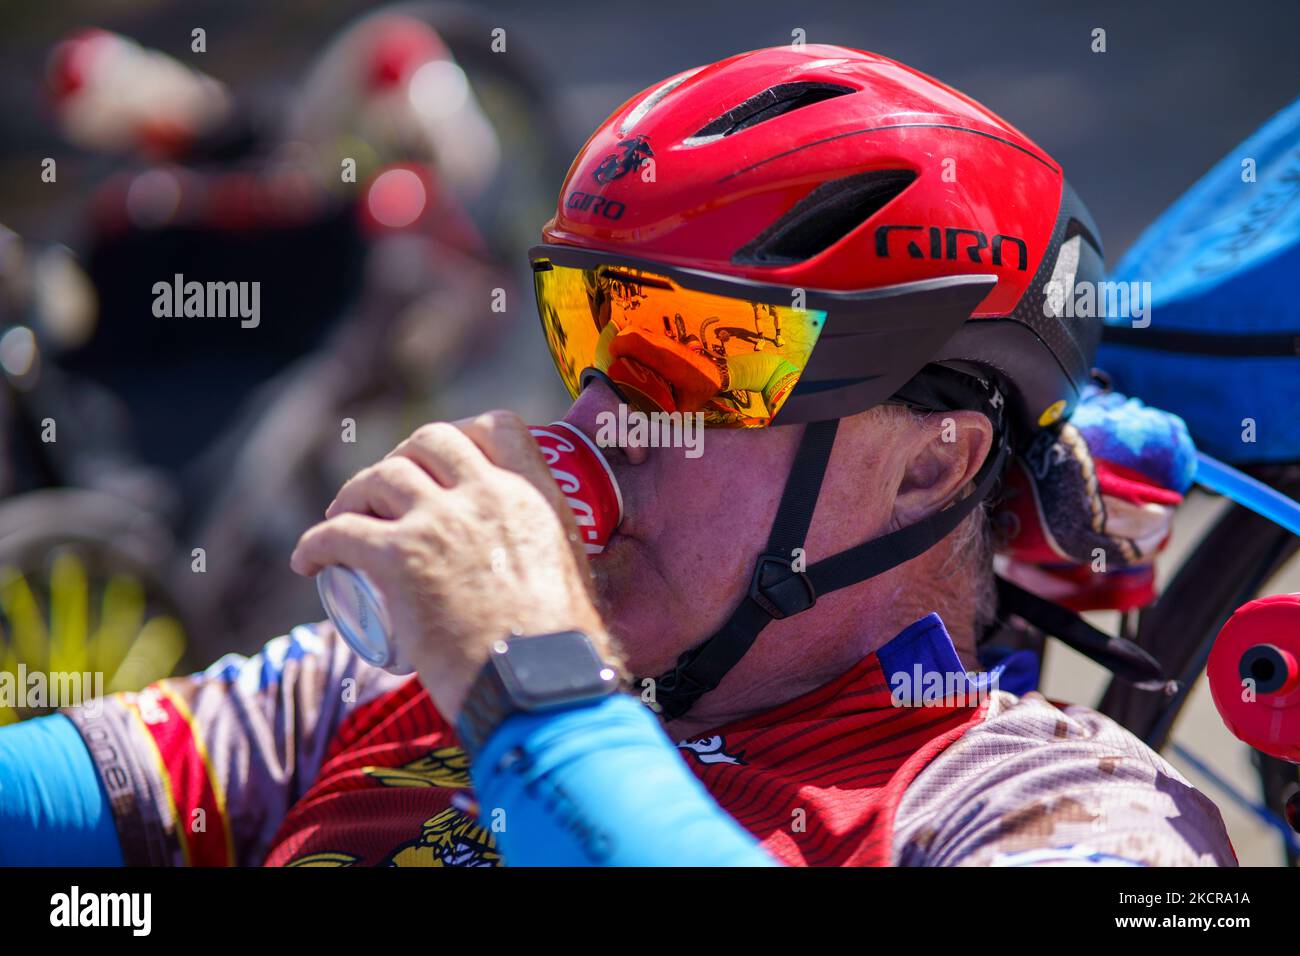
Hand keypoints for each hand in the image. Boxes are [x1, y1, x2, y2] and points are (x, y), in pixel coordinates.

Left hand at [290, 410, 613, 721]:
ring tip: (344, 521)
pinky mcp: (398, 557)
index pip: (498, 426)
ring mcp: (439, 520)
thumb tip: (541, 580)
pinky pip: (337, 532)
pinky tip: (308, 562)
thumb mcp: (573, 578)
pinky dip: (314, 544)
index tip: (445, 462)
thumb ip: (554, 560)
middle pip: (428, 442)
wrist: (537, 685)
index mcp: (535, 494)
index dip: (465, 434)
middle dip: (402, 459)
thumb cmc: (561, 652)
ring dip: (354, 495)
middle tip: (388, 494)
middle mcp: (486, 493)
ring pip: (378, 477)